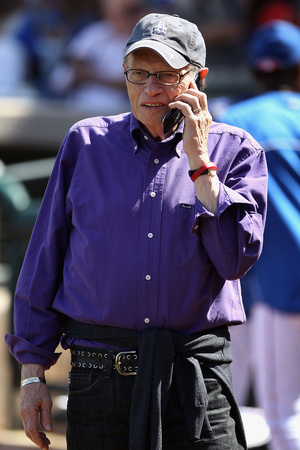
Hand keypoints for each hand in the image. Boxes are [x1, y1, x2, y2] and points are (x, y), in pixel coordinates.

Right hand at [20, 365, 52, 449]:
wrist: (31, 380)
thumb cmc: (40, 389)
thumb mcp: (46, 402)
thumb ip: (47, 417)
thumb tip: (49, 430)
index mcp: (29, 412)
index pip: (32, 431)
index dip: (38, 440)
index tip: (45, 446)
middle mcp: (23, 415)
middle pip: (29, 433)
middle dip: (38, 441)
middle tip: (47, 446)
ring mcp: (23, 414)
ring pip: (28, 429)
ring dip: (37, 436)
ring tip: (47, 440)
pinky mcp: (24, 412)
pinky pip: (28, 424)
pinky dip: (35, 430)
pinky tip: (42, 432)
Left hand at [169, 81, 217, 213]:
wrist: (198, 154)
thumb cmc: (194, 142)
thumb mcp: (195, 128)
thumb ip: (192, 118)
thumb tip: (184, 111)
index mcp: (206, 115)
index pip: (203, 97)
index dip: (195, 88)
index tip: (188, 84)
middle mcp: (205, 115)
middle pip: (200, 94)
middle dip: (189, 90)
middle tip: (179, 93)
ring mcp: (200, 118)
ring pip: (192, 98)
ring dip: (181, 97)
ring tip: (174, 101)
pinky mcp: (193, 122)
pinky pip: (185, 107)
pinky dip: (177, 104)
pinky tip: (171, 106)